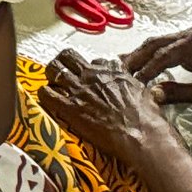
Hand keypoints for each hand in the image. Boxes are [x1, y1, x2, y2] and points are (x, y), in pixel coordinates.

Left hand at [42, 49, 177, 166]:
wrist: (140, 134)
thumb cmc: (147, 117)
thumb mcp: (143, 92)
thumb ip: (133, 85)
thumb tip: (139, 87)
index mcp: (111, 70)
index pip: (95, 61)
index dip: (90, 69)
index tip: (90, 77)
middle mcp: (92, 75)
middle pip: (68, 56)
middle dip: (63, 62)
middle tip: (62, 71)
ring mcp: (79, 89)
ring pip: (54, 69)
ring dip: (51, 75)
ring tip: (51, 82)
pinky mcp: (69, 107)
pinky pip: (47, 94)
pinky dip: (44, 94)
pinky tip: (46, 97)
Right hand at [123, 27, 191, 109]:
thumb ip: (180, 93)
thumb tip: (152, 95)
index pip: (163, 55)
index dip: (145, 70)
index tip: (130, 83)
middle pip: (157, 43)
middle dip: (136, 58)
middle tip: (116, 72)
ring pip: (160, 43)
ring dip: (142, 56)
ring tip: (123, 68)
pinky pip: (169, 47)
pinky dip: (154, 56)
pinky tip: (142, 64)